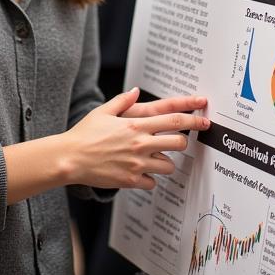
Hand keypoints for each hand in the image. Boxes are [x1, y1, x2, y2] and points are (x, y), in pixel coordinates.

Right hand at [62, 88, 210, 190]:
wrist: (70, 158)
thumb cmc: (85, 134)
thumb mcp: (103, 111)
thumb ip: (123, 101)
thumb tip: (135, 91)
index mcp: (136, 124)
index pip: (173, 120)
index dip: (193, 118)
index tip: (204, 119)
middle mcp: (140, 144)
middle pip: (178, 143)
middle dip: (183, 142)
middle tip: (178, 143)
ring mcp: (137, 164)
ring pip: (168, 165)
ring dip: (165, 162)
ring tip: (153, 159)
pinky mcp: (131, 180)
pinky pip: (152, 182)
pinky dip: (148, 179)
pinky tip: (139, 173)